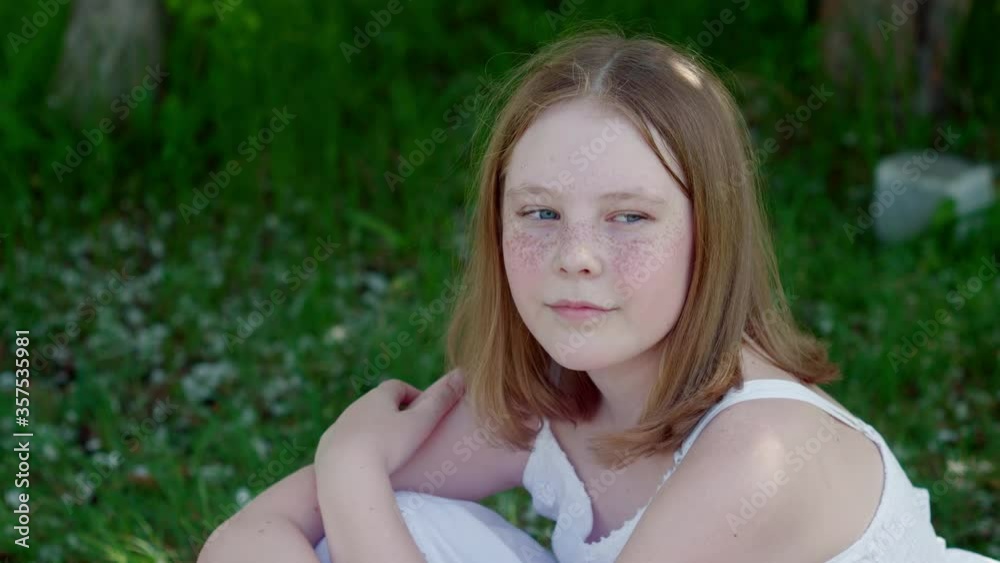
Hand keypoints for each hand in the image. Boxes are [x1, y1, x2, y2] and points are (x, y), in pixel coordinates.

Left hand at [315, 371, 464, 475]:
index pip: (397, 387)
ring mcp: (338, 429)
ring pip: (359, 425)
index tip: (426, 412)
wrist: (344, 474)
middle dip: (394, 415)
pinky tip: (367, 467)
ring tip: (391, 454)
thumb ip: (441, 400)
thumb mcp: (421, 423)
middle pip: (376, 405)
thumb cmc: (387, 446)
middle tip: (412, 434)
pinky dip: (357, 451)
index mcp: (377, 397)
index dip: (414, 396)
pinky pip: (344, 445)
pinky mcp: (325, 450)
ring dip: (374, 433)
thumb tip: (462, 373)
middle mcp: (354, 408)